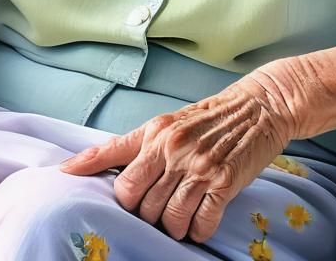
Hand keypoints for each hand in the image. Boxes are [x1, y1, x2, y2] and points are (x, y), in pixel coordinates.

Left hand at [59, 71, 297, 242]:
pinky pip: (201, 224)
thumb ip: (129, 146)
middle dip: (148, 214)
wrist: (259, 106)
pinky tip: (201, 221)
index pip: (119, 173)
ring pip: (169, 219)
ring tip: (182, 215)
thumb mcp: (166, 123)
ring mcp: (200, 166)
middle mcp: (174, 148)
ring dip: (173, 226)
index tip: (87, 186)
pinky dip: (198, 231)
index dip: (114, 191)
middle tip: (161, 207)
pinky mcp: (225, 181)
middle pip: (141, 204)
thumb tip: (76, 167)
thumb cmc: (208, 117)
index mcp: (156, 132)